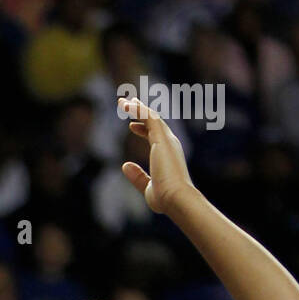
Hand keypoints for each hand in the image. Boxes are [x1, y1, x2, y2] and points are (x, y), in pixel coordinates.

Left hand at [118, 96, 194, 214]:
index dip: (143, 129)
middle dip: (140, 112)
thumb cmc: (165, 198)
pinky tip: (126, 105)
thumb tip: (124, 165)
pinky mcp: (162, 138)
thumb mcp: (147, 187)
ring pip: (151, 116)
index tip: (131, 126)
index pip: (155, 136)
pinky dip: (138, 109)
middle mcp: (169, 144)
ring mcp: (167, 139)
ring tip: (122, 101)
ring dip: (137, 107)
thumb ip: (137, 176)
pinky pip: (149, 117)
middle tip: (128, 103)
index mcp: (167, 155)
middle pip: (154, 122)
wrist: (176, 198)